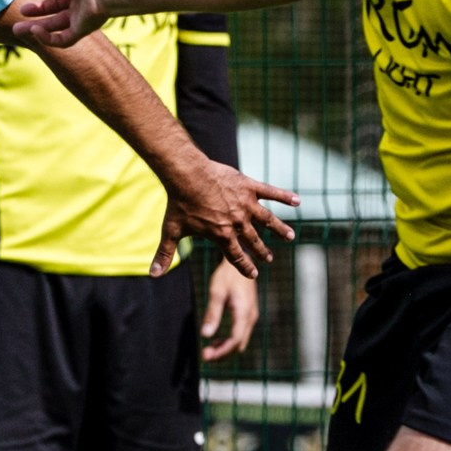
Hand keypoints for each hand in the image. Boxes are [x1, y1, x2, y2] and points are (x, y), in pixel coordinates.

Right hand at [8, 0, 114, 47]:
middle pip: (55, 11)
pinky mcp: (82, 31)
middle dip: (36, 13)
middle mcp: (80, 1)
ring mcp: (82, 18)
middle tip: (20, 13)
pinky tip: (35, 30)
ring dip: (35, 29)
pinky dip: (47, 38)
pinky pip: (62, 40)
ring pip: (56, 28)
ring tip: (16, 29)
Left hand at [156, 158, 298, 278]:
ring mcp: (246, 205)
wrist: (187, 174)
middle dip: (262, 252)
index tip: (253, 275)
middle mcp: (238, 223)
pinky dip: (285, 197)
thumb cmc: (179, 203)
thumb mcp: (172, 231)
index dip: (245, 266)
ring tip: (291, 237)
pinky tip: (298, 201)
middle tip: (269, 258)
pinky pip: (271, 192)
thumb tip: (153, 275)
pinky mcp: (250, 187)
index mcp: (222, 235)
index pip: (236, 256)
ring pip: (268, 220)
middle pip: (254, 241)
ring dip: (280, 229)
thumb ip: (164, 254)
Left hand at [199, 263, 258, 361]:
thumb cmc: (227, 275)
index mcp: (244, 312)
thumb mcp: (217, 292)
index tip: (206, 357)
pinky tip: (216, 340)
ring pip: (240, 341)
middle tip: (204, 356)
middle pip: (238, 344)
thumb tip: (205, 335)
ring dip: (225, 348)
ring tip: (208, 349)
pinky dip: (229, 341)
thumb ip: (212, 313)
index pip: (235, 340)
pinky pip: (240, 334)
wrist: (242, 262)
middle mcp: (250, 317)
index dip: (221, 351)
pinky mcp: (248, 315)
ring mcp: (251, 317)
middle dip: (222, 353)